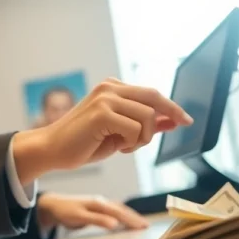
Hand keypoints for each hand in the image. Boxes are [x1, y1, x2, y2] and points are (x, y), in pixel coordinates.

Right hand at [12, 78, 192, 183]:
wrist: (52, 150)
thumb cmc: (83, 143)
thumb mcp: (119, 133)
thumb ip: (143, 124)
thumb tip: (170, 121)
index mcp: (112, 88)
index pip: (150, 93)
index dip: (171, 106)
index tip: (186, 119)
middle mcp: (109, 88)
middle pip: (154, 97)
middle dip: (172, 113)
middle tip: (183, 125)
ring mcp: (105, 99)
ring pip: (147, 117)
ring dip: (143, 138)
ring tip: (126, 146)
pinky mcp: (102, 113)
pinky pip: (135, 129)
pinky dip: (132, 143)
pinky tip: (117, 147)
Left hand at [37, 193, 149, 231]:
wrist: (52, 205)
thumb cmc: (64, 211)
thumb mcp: (79, 216)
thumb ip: (97, 220)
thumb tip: (115, 223)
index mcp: (99, 204)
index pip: (120, 212)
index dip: (132, 219)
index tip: (143, 226)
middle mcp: (101, 202)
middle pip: (122, 209)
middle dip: (134, 217)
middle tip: (146, 226)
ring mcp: (99, 204)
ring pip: (118, 209)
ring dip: (129, 216)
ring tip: (139, 223)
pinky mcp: (96, 207)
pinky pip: (112, 211)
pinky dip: (121, 215)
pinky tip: (123, 220)